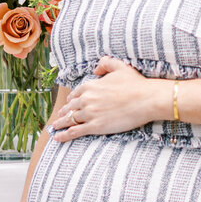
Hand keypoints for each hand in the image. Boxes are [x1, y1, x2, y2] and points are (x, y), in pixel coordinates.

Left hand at [49, 57, 164, 139]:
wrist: (145, 99)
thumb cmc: (136, 84)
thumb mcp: (120, 66)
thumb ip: (106, 63)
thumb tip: (96, 69)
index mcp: (91, 85)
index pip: (76, 94)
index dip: (71, 99)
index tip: (69, 104)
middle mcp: (87, 99)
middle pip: (71, 108)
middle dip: (64, 113)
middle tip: (59, 117)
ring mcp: (90, 113)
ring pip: (70, 120)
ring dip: (61, 124)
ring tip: (55, 128)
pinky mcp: (95, 126)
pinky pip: (75, 131)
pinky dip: (65, 135)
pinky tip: (58, 138)